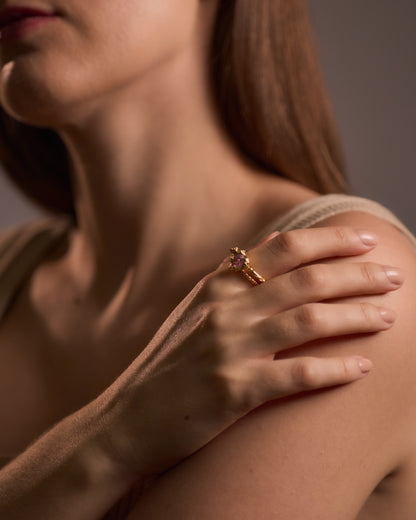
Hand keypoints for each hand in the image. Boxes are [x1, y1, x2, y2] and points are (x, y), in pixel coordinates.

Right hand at [95, 227, 401, 477]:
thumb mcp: (194, 313)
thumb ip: (232, 285)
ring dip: (356, 316)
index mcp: (217, 286)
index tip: (366, 239)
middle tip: (394, 275)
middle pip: (306, 280)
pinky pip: (298, 375)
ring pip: (309, 321)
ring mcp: (228, 349)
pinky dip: (336, 369)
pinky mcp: (234, 391)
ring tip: (389, 316)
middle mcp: (225, 310)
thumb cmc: (167, 366)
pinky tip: (363, 367)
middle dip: (357, 274)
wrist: (127, 418)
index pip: (283, 249)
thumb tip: (276, 260)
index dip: (330, 240)